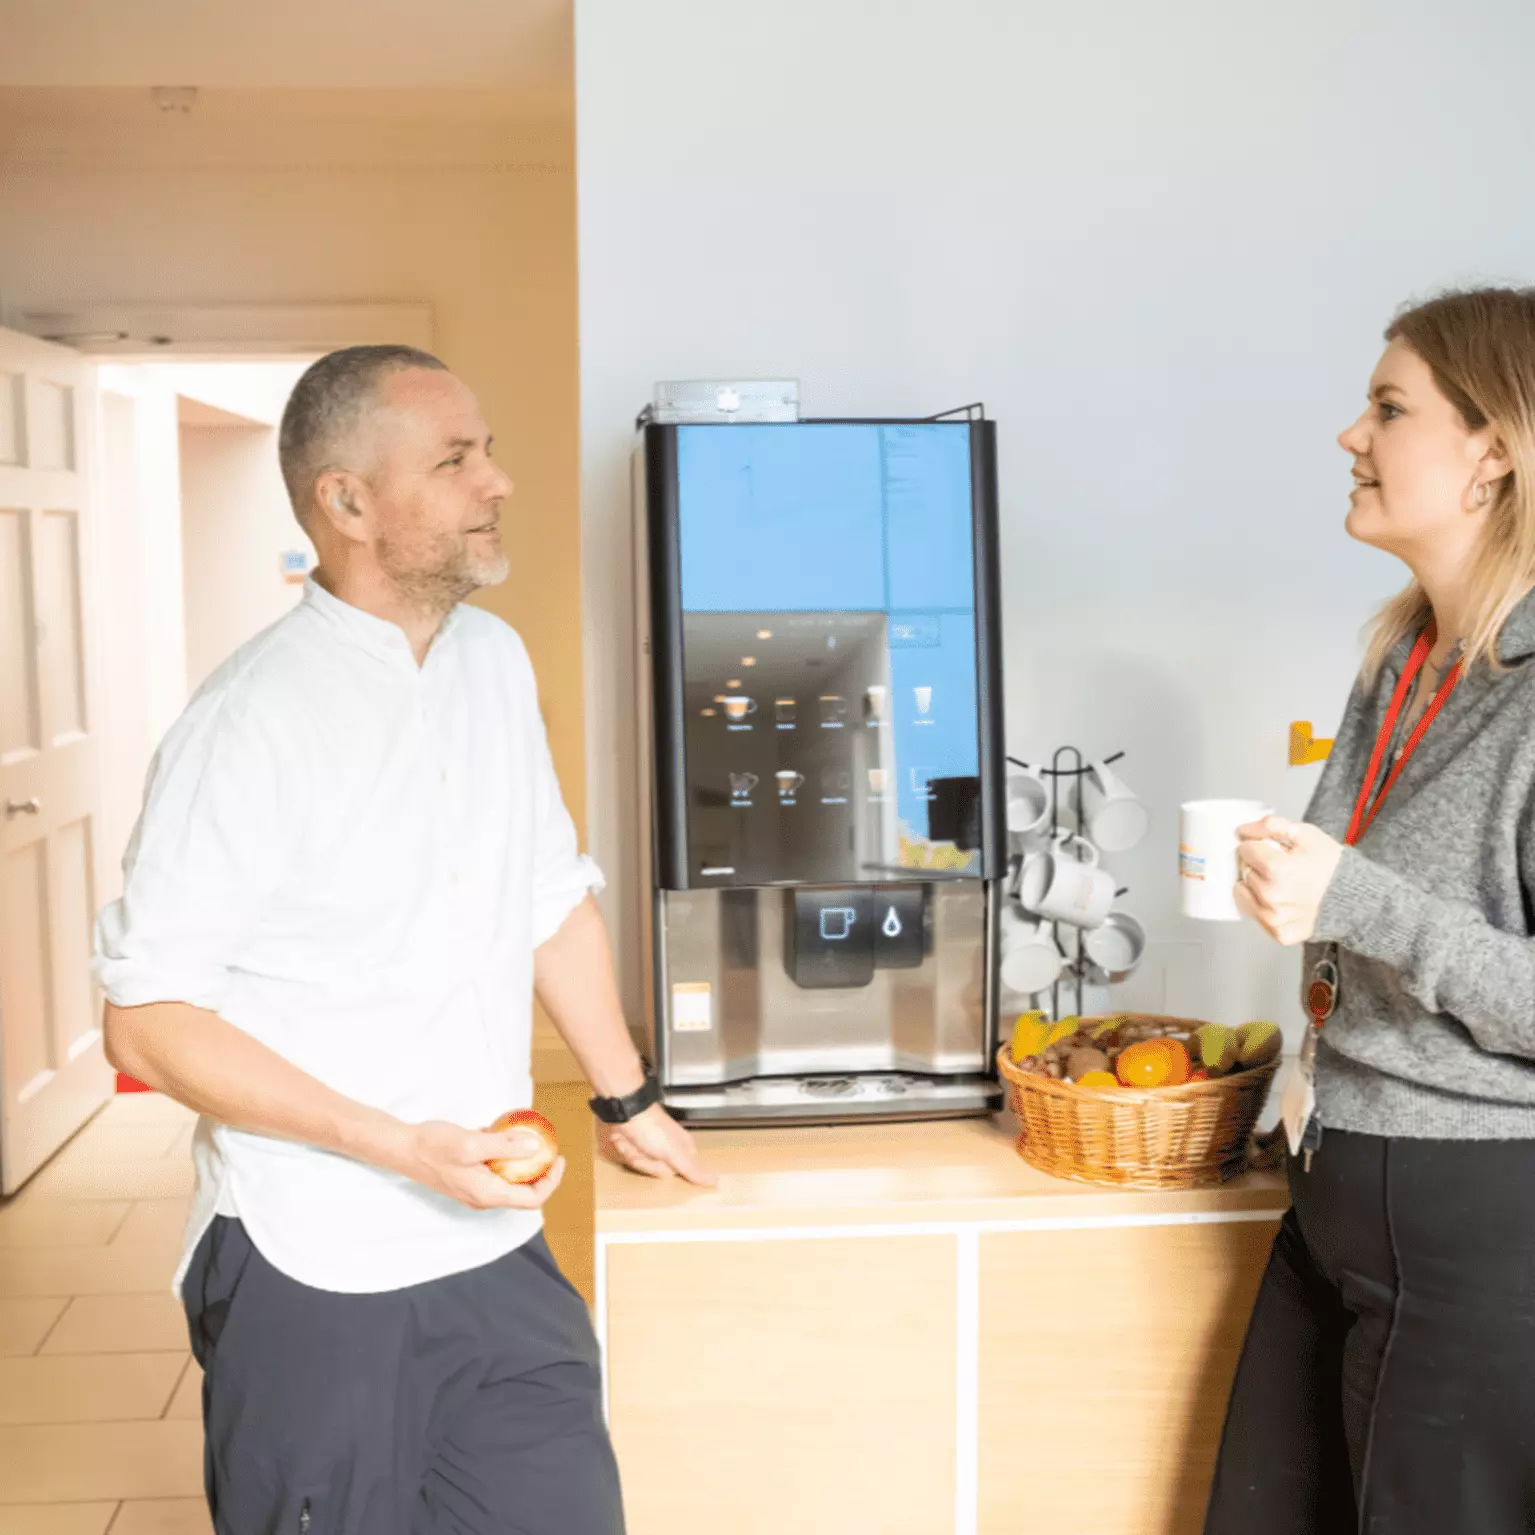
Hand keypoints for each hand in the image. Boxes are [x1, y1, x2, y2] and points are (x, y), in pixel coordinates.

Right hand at [385, 1119, 566, 1211]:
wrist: (402, 1148)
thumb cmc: (434, 1146)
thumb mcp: (472, 1143)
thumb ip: (504, 1146)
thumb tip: (536, 1146)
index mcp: (488, 1194)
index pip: (532, 1199)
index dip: (551, 1181)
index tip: (559, 1158)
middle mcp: (483, 1197)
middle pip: (523, 1191)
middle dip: (539, 1169)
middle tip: (546, 1144)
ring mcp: (474, 1189)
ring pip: (508, 1179)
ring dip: (519, 1159)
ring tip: (523, 1135)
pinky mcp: (467, 1178)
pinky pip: (493, 1170)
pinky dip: (501, 1154)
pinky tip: (496, 1132)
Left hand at [599, 1103, 717, 1186]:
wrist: (624, 1111)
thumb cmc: (650, 1125)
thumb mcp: (674, 1152)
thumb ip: (692, 1169)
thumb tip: (714, 1181)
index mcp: (681, 1147)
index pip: (675, 1173)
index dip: (663, 1170)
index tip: (661, 1162)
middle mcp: (666, 1147)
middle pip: (656, 1171)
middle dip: (646, 1162)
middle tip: (645, 1150)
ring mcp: (649, 1145)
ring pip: (641, 1165)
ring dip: (634, 1155)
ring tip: (633, 1142)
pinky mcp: (634, 1142)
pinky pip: (628, 1157)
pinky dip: (624, 1149)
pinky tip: (624, 1140)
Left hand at [1233, 815, 1343, 946]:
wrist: (1359, 899)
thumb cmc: (1334, 867)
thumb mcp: (1306, 834)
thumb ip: (1270, 825)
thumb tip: (1242, 831)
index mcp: (1275, 868)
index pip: (1245, 850)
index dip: (1259, 846)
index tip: (1273, 850)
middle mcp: (1270, 896)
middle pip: (1245, 871)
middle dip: (1258, 866)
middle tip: (1282, 867)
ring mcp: (1274, 918)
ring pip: (1246, 894)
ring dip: (1257, 887)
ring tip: (1284, 884)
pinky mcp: (1279, 934)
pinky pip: (1257, 917)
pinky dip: (1265, 908)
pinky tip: (1284, 902)